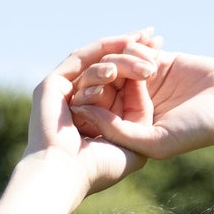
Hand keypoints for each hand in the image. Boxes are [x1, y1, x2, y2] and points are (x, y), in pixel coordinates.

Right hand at [28, 31, 161, 195]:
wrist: (65, 174)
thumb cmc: (98, 169)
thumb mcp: (134, 148)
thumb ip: (142, 123)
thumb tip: (146, 93)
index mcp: (96, 118)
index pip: (119, 84)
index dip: (139, 64)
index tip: (162, 48)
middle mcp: (79, 103)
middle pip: (109, 68)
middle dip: (134, 50)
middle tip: (158, 39)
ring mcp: (64, 93)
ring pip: (97, 62)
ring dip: (123, 51)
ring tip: (148, 49)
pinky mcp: (51, 85)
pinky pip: (81, 58)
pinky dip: (103, 50)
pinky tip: (125, 43)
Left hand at [69, 43, 213, 213]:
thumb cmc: (198, 129)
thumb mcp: (155, 141)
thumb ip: (118, 131)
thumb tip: (82, 111)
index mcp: (125, 128)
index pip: (94, 108)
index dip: (91, 95)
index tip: (101, 92)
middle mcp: (130, 105)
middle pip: (102, 81)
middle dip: (110, 72)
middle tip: (127, 74)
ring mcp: (143, 82)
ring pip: (117, 61)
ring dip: (130, 58)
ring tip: (152, 69)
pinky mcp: (158, 61)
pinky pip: (136, 47)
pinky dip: (141, 45)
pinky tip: (158, 50)